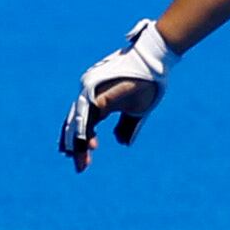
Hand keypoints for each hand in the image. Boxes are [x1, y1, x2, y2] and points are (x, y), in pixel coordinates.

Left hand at [58, 17, 172, 171]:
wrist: (154, 62)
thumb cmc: (146, 84)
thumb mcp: (136, 110)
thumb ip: (126, 126)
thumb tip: (119, 142)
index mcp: (97, 98)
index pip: (84, 122)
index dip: (82, 140)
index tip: (84, 158)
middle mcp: (90, 94)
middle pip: (77, 123)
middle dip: (75, 146)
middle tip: (78, 167)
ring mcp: (92, 92)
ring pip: (79, 122)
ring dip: (80, 143)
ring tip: (79, 162)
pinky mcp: (101, 94)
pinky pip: (90, 117)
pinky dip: (87, 132)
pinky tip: (91, 146)